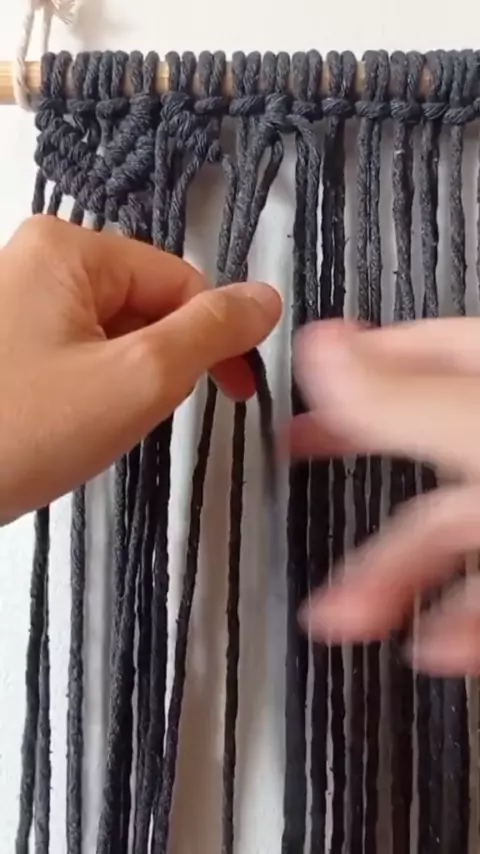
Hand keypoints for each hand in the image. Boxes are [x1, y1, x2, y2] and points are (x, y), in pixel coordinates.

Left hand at [0, 216, 280, 522]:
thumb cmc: (25, 428)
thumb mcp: (137, 378)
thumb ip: (211, 332)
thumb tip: (268, 296)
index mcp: (68, 249)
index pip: (177, 281)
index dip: (215, 336)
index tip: (236, 395)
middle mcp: (34, 259)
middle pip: (141, 305)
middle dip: (160, 363)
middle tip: (143, 417)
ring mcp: (11, 301)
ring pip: (109, 334)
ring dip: (126, 380)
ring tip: (97, 425)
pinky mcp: (0, 343)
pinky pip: (71, 354)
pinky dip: (89, 389)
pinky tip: (70, 425)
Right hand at [291, 318, 479, 674]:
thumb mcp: (477, 432)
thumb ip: (400, 400)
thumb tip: (318, 349)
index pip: (415, 350)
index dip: (355, 359)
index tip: (300, 376)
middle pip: (416, 446)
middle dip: (349, 473)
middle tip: (291, 462)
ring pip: (447, 531)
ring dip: (390, 578)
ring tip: (338, 617)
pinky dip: (455, 620)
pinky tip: (431, 646)